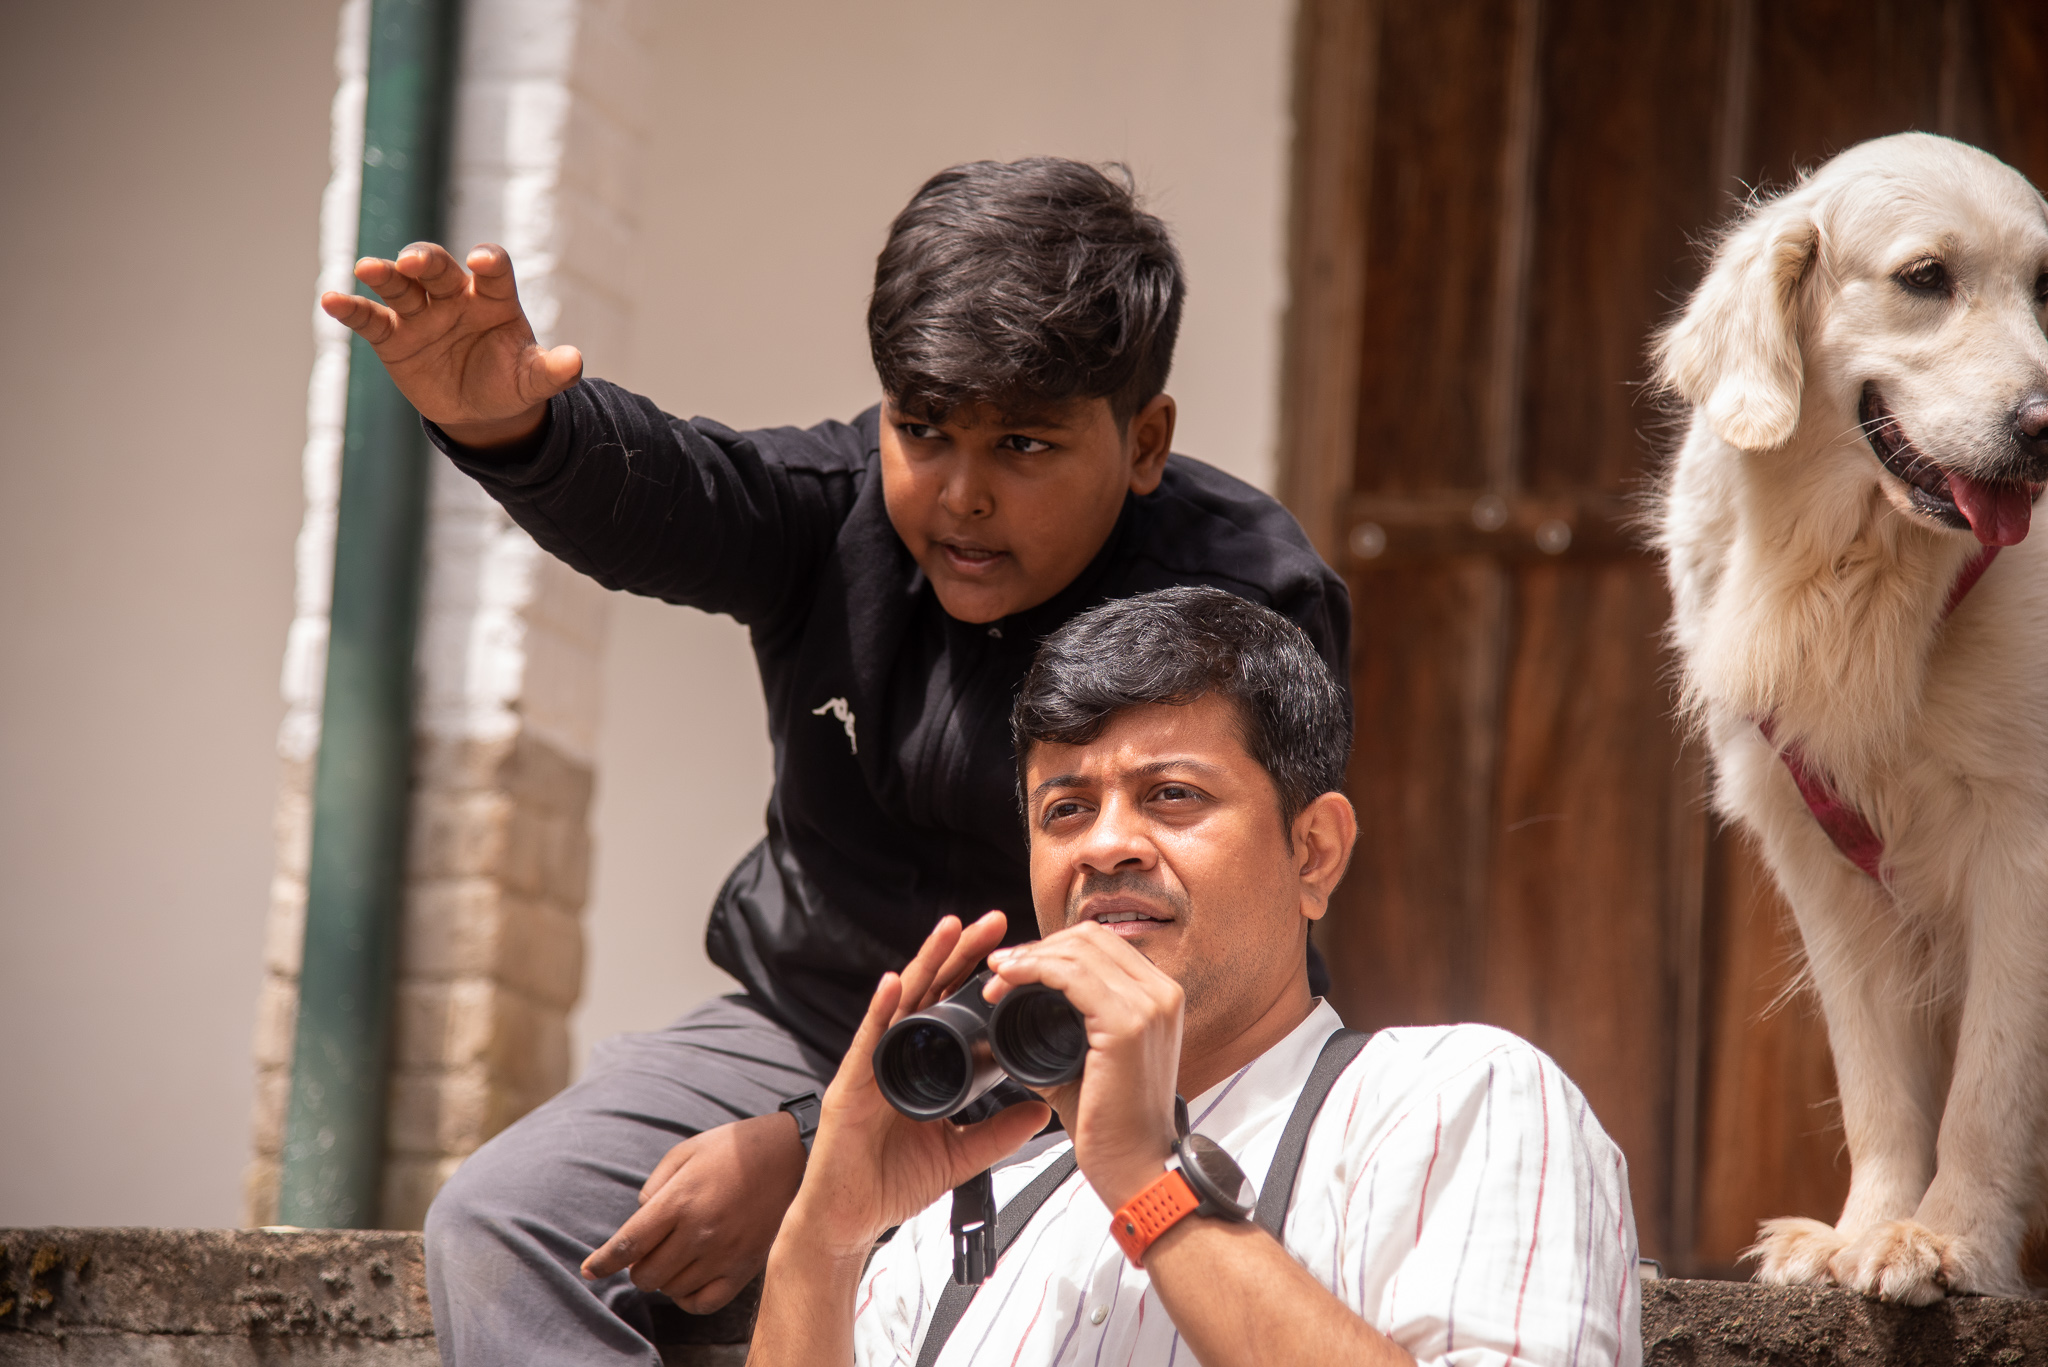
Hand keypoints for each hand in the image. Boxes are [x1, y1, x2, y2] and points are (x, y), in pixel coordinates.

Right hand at [318, 242, 581, 446]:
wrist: (480, 410)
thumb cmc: (510, 382)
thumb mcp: (533, 379)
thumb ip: (552, 370)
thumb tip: (576, 362)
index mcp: (494, 298)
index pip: (494, 271)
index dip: (489, 262)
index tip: (482, 260)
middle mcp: (455, 296)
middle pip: (439, 270)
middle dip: (427, 262)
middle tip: (414, 260)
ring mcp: (421, 313)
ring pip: (400, 287)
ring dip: (384, 275)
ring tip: (367, 269)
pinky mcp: (392, 336)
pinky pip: (370, 319)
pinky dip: (350, 309)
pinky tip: (330, 300)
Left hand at [578, 1112, 805, 1312]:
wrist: (788, 1154)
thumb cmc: (731, 1149)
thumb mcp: (684, 1152)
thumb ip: (654, 1188)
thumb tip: (640, 1221)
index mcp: (679, 1201)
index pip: (627, 1244)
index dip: (602, 1262)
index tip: (589, 1270)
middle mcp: (698, 1232)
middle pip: (646, 1275)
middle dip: (638, 1266)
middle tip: (650, 1249)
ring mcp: (723, 1254)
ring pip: (671, 1290)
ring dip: (663, 1278)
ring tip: (675, 1255)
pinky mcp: (744, 1268)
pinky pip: (702, 1303)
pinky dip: (687, 1298)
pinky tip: (688, 1279)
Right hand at [780, 912, 1049, 1256]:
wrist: (848, 1221)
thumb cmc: (888, 1183)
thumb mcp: (959, 1156)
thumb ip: (997, 1133)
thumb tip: (1041, 1111)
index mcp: (921, 1064)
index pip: (954, 1007)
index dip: (981, 976)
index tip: (1017, 950)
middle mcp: (895, 1055)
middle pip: (932, 992)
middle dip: (961, 953)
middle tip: (995, 921)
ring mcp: (871, 1067)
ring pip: (901, 1004)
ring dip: (925, 963)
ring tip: (950, 929)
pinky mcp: (850, 1087)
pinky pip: (867, 1042)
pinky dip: (880, 1011)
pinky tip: (895, 983)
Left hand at [985, 920, 1182, 1209]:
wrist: (1139, 1171)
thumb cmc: (1114, 1127)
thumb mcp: (1091, 1060)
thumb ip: (1064, 1028)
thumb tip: (1015, 1009)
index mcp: (1159, 998)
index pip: (1101, 946)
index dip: (1052, 947)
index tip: (1014, 967)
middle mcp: (1163, 994)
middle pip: (1090, 938)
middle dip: (1037, 948)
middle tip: (1000, 970)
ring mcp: (1150, 1006)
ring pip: (1078, 950)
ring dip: (1029, 958)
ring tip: (997, 978)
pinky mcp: (1129, 1024)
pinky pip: (1073, 976)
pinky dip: (1035, 970)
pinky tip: (1009, 980)